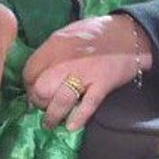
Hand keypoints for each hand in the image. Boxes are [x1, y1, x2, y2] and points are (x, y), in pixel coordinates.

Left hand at [23, 15, 151, 130]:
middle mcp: (66, 59)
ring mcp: (85, 73)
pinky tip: (71, 126)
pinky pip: (87, 106)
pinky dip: (78, 118)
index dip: (28, 85)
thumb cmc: (96, 32)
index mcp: (55, 44)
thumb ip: (52, 51)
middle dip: (38, 102)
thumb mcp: (68, 33)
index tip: (33, 91)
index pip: (30, 70)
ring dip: (52, 116)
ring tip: (51, 123)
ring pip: (60, 100)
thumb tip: (37, 73)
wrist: (129, 33)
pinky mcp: (102, 84)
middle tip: (42, 106)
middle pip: (41, 88)